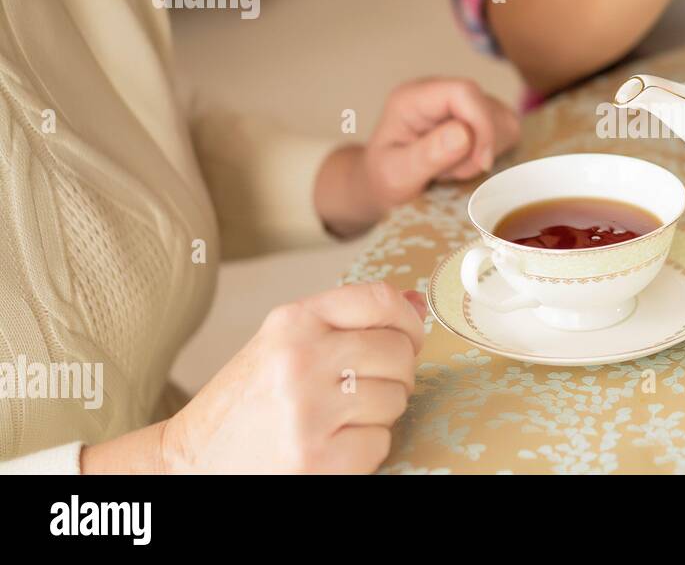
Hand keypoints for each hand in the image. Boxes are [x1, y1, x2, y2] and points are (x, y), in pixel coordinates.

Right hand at [160, 283, 425, 472]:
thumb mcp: (285, 345)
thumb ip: (348, 321)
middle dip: (396, 373)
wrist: (191, 461)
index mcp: (292, 322)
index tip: (410, 337)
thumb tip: (417, 304)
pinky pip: (381, 442)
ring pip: (395, 399)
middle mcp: (300, 360)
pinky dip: (365, 449)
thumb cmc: (247, 402)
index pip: (378, 299)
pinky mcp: (318, 458)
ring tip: (339, 419)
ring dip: (379, 414)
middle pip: (398, 352)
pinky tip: (331, 446)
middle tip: (365, 389)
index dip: (409, 319)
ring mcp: (309, 411)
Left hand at [315, 77, 519, 235]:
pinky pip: (505, 130)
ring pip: (501, 119)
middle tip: (453, 173)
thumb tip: (464, 134)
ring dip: (486, 151)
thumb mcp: (397, 175)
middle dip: (481, 146)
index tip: (482, 163)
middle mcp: (438, 92)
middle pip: (486, 106)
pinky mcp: (476, 117)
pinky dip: (494, 152)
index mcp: (413, 98)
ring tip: (454, 169)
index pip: (464, 92)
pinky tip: (466, 163)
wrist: (382, 185)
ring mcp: (459, 104)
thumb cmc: (384, 179)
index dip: (481, 125)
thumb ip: (427, 155)